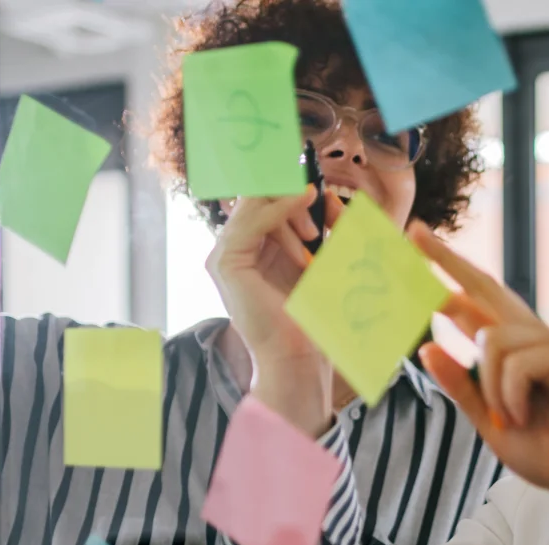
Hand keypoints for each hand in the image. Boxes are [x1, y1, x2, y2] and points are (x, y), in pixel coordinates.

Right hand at [208, 187, 346, 435]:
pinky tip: (305, 200)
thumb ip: (317, 227)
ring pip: (256, 202)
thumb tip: (324, 194)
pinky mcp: (225, 262)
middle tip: (322, 214)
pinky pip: (253, 219)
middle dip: (294, 196)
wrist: (297, 356)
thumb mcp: (318, 260)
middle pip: (259, 195)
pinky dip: (282, 206)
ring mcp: (225, 254)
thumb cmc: (311, 316)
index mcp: (253, 247)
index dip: (291, 185)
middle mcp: (234, 248)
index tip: (321, 185)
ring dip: (292, 208)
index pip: (266, 198)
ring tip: (314, 236)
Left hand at [409, 225, 548, 517]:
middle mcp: (534, 338)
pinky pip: (516, 363)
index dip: (448, 275)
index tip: (417, 245)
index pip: (477, 303)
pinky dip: (511, 396)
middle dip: (448, 261)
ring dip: (491, 389)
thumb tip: (426, 348)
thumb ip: (461, 386)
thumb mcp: (488, 421)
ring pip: (492, 340)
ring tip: (510, 420)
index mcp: (515, 351)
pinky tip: (525, 417)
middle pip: (486, 287)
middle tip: (415, 235)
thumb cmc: (548, 452)